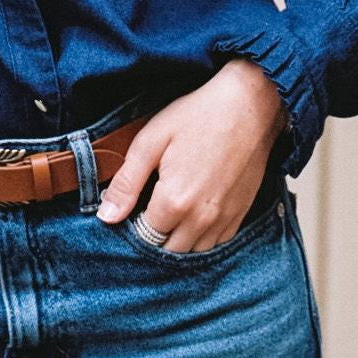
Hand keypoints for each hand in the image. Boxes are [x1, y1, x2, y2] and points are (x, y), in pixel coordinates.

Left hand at [95, 60, 285, 251]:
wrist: (251, 104)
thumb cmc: (199, 115)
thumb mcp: (151, 140)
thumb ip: (127, 183)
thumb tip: (106, 217)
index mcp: (174, 201)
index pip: (144, 237)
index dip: (132, 225)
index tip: (132, 206)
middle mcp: (201, 219)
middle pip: (167, 251)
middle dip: (154, 236)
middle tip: (148, 209)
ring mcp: (224, 219)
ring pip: (192, 252)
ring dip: (177, 240)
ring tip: (170, 213)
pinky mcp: (240, 215)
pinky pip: (216, 244)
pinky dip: (201, 237)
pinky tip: (193, 214)